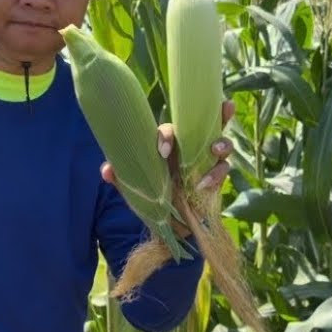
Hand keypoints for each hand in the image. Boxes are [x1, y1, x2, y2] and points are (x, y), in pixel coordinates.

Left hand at [101, 99, 235, 236]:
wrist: (166, 223)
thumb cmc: (150, 195)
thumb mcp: (133, 186)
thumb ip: (121, 176)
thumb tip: (107, 170)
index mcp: (169, 145)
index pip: (171, 130)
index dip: (168, 135)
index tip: (162, 152)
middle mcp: (189, 148)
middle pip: (207, 124)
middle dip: (218, 114)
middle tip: (224, 108)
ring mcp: (205, 161)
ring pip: (222, 144)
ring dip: (222, 143)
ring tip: (215, 150)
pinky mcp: (215, 177)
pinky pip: (223, 170)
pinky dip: (216, 174)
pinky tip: (204, 184)